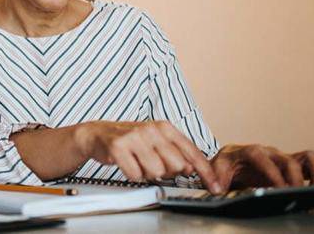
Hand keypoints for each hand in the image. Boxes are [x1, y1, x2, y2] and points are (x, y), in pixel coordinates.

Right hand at [77, 120, 220, 192]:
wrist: (98, 134)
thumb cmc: (131, 140)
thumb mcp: (157, 141)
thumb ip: (177, 153)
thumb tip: (192, 168)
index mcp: (165, 127)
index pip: (192, 152)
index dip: (205, 172)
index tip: (215, 186)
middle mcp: (151, 129)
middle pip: (176, 166)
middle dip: (166, 172)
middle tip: (152, 163)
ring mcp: (134, 137)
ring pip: (156, 172)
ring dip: (147, 173)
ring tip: (138, 162)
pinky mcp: (118, 146)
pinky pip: (135, 174)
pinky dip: (132, 174)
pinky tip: (127, 163)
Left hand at [211, 144, 313, 191]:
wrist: (231, 160)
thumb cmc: (226, 164)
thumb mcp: (218, 168)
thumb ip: (217, 177)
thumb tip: (218, 189)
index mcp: (249, 151)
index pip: (260, 157)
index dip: (271, 172)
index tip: (278, 187)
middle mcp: (268, 151)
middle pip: (285, 160)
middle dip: (292, 177)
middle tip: (295, 194)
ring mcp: (281, 157)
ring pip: (302, 158)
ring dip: (312, 171)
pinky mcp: (290, 163)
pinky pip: (308, 161)